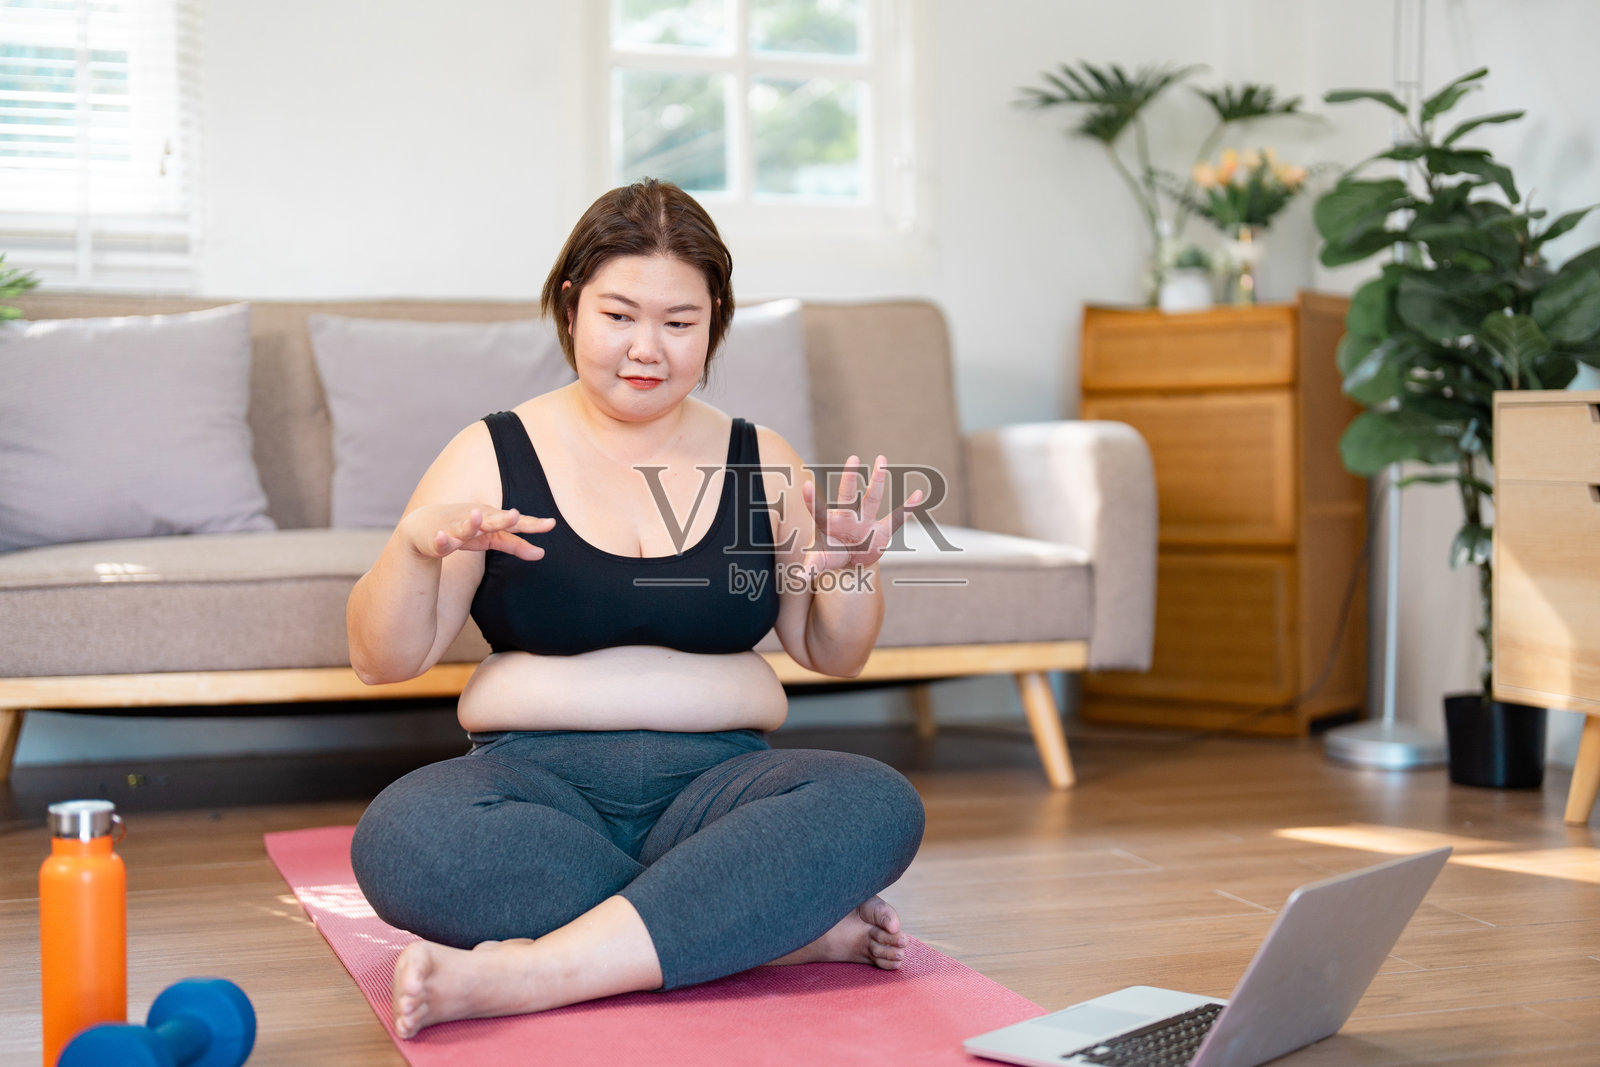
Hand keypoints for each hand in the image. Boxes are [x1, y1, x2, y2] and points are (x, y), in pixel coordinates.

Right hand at [403, 504, 554, 562]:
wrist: (426, 525)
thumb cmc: (468, 531)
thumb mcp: (493, 538)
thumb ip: (516, 545)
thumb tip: (542, 553)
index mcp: (492, 520)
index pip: (516, 523)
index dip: (532, 524)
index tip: (551, 524)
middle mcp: (476, 520)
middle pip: (493, 520)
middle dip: (503, 518)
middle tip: (515, 514)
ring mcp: (456, 528)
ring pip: (465, 526)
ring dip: (471, 522)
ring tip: (477, 515)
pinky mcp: (438, 539)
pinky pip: (440, 541)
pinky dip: (441, 539)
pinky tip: (443, 538)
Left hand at [800, 455, 922, 579]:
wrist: (850, 560)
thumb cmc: (830, 555)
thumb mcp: (819, 563)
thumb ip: (810, 568)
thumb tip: (798, 576)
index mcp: (829, 523)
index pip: (818, 511)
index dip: (812, 500)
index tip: (805, 486)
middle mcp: (848, 517)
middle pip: (848, 496)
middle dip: (850, 479)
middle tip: (852, 458)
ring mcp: (866, 521)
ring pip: (872, 498)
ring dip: (878, 480)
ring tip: (882, 460)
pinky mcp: (882, 530)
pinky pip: (897, 518)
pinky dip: (908, 508)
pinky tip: (918, 494)